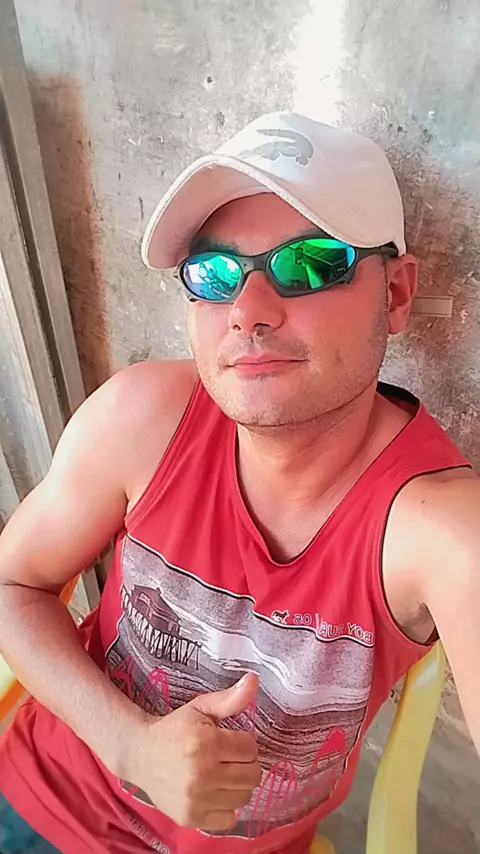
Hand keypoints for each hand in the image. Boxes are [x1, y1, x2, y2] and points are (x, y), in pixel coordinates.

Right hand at [127, 673, 261, 830]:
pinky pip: (229, 818)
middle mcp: (202, 774)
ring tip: (222, 774)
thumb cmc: (174, 729)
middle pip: (252, 775)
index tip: (231, 740)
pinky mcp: (191, 817)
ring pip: (244, 797)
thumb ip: (231, 698)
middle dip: (245, 763)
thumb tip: (254, 679)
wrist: (141, 754)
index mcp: (206, 743)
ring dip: (238, 785)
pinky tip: (214, 792)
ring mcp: (196, 799)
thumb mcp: (201, 707)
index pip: (251, 748)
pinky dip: (226, 806)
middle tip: (229, 758)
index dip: (244, 742)